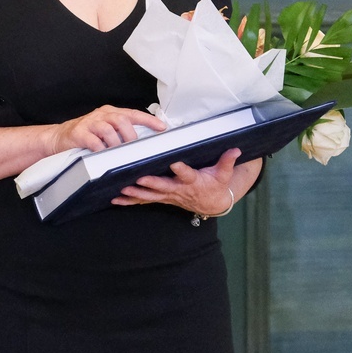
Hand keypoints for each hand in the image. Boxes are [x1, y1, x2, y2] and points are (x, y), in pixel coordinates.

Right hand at [47, 105, 165, 153]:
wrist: (59, 138)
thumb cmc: (87, 136)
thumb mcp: (105, 130)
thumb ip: (120, 132)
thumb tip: (143, 142)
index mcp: (111, 112)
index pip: (133, 114)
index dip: (149, 120)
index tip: (162, 128)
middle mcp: (101, 115)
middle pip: (121, 120)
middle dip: (130, 135)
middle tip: (132, 148)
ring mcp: (89, 123)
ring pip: (108, 129)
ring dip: (115, 144)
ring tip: (115, 153)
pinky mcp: (79, 133)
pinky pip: (94, 141)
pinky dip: (100, 149)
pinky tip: (101, 154)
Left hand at [114, 149, 261, 212]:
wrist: (211, 203)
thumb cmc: (215, 185)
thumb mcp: (224, 174)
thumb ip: (227, 161)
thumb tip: (235, 149)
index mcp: (193, 181)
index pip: (187, 174)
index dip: (181, 170)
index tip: (174, 163)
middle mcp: (179, 189)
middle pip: (163, 186)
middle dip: (150, 183)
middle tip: (138, 178)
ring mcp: (169, 195)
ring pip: (150, 195)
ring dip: (136, 193)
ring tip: (121, 189)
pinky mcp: (162, 198)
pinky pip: (144, 200)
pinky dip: (130, 201)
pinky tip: (116, 199)